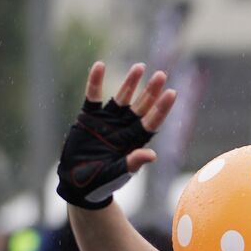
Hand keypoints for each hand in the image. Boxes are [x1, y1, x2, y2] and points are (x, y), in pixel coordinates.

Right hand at [56, 61, 177, 209]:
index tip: (172, 93)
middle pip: (141, 106)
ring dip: (130, 82)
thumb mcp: (118, 174)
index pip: (152, 121)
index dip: (161, 108)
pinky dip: (95, 82)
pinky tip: (99, 65)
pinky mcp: (88, 118)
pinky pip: (93, 97)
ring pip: (121, 98)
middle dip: (150, 91)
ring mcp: (107, 121)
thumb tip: (152, 155)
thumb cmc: (101, 183)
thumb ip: (133, 163)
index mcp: (134, 142)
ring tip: (140, 67)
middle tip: (161, 75)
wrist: (78, 184)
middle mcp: (124, 128)